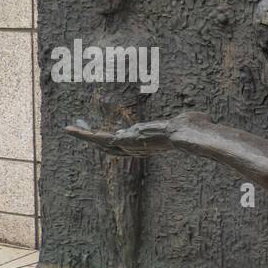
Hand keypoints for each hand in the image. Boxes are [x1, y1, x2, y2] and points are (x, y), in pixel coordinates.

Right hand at [65, 111, 210, 155]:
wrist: (189, 134)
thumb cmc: (193, 129)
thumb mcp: (184, 125)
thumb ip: (186, 123)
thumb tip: (199, 119)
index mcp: (147, 144)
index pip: (127, 144)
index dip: (115, 139)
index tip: (108, 132)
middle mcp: (136, 148)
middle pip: (110, 146)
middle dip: (94, 138)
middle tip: (80, 129)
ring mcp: (128, 146)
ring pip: (101, 143)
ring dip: (83, 136)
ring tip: (68, 130)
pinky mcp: (123, 142)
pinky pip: (98, 139)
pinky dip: (83, 135)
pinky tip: (70, 129)